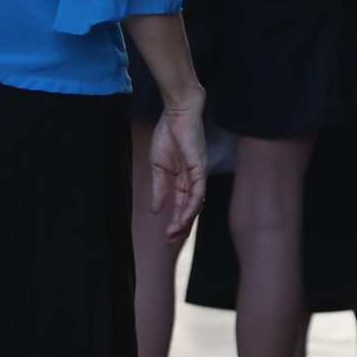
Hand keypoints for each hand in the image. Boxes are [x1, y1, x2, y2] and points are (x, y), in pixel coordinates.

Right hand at [148, 100, 207, 245]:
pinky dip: (190, 207)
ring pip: (195, 205)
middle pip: (190, 210)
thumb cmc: (168, 135)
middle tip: (170, 242)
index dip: (175, 222)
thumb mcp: (159, 167)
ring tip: (173, 234)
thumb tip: (156, 211)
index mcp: (183, 179)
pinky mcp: (200, 169)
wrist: (176, 114)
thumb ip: (159, 189)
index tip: (166, 237)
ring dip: (184, 222)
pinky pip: (197, 193)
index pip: (181, 206)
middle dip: (181, 227)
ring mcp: (199, 176)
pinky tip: (182, 219)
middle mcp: (194, 180)